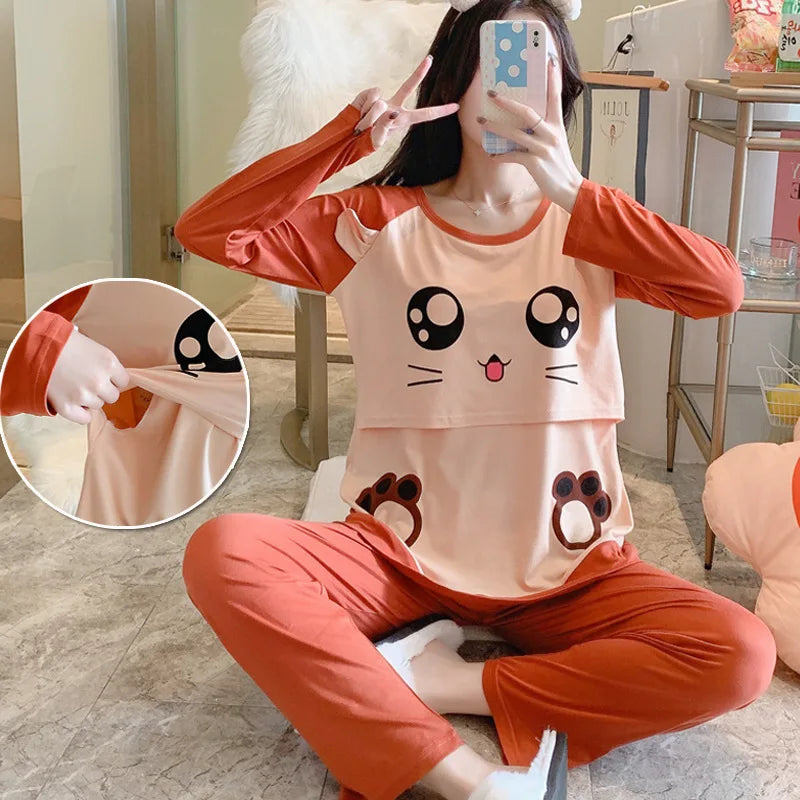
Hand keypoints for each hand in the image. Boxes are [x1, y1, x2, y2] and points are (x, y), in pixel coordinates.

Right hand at [45, 328, 130, 424]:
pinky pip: (84, 419)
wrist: (36, 346)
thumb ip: (106, 363)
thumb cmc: (65, 342)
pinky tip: (74, 403)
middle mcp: (99, 381)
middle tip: (87, 381)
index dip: (113, 379)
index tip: (103, 375)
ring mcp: (83, 395)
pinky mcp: (66, 406)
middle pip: (113, 396)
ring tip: (74, 386)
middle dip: (102, 390)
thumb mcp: (93, 346)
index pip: (124, 381)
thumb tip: (114, 376)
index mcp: (109, 363)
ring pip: (98, 406)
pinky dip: (80, 413)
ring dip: (89, 399)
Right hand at [350, 54, 460, 150]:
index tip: (456, 106)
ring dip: (369, 119)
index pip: (425, 115)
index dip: (440, 111)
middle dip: (419, 72)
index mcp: (402, 120)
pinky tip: (359, 115)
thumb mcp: (376, 141)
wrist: (347, 135)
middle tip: (430, 59)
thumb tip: (390, 111)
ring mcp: (382, 99)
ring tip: (362, 126)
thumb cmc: (364, 142)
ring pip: (380, 104)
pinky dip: (364, 109)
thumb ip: (384, 128)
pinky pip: (371, 97)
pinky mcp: (369, 94)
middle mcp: (394, 107)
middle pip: (409, 86)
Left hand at [479, 58, 583, 212]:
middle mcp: (551, 134)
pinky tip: (492, 155)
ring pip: (515, 133)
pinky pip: (513, 156)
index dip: (552, 78)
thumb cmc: (559, 165)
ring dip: (495, 127)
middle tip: (491, 93)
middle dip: (507, 102)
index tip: (548, 59)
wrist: (569, 188)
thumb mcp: (556, 143)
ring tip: (481, 121)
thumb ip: (544, 130)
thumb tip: (526, 122)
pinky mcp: (535, 163)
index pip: (554, 96)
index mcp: (557, 125)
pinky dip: (501, 155)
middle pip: (527, 112)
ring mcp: (543, 148)